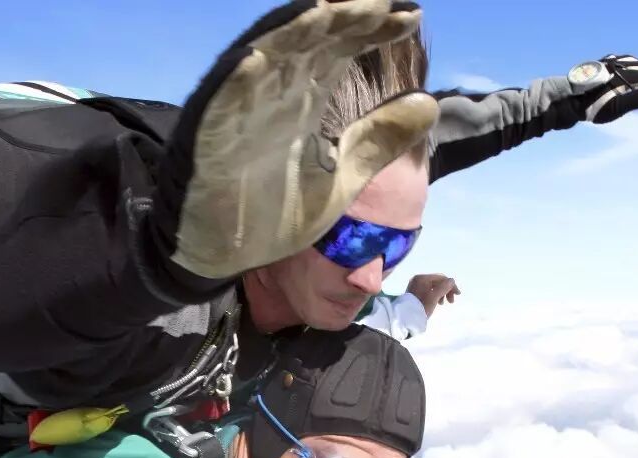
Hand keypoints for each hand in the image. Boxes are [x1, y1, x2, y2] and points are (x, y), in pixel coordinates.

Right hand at [152, 0, 438, 279]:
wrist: (224, 253)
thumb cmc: (273, 211)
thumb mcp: (341, 179)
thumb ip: (377, 141)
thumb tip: (429, 103)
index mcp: (304, 98)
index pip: (341, 48)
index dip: (372, 29)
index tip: (411, 18)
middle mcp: (273, 94)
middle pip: (307, 40)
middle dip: (341, 18)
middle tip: (378, 3)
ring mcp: (239, 113)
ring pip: (263, 59)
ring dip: (290, 33)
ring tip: (323, 8)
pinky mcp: (207, 140)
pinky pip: (218, 105)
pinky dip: (234, 82)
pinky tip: (255, 59)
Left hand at [407, 274, 459, 318]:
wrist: (406, 318)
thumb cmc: (421, 307)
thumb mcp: (434, 297)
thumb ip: (444, 287)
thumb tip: (452, 280)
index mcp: (422, 278)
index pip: (441, 278)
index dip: (451, 285)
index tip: (458, 295)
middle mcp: (418, 279)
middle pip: (437, 282)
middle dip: (446, 290)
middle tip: (451, 302)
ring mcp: (415, 286)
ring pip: (433, 287)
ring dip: (441, 294)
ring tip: (442, 304)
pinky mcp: (415, 293)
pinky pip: (428, 291)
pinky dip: (435, 296)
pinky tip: (437, 303)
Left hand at [581, 55, 637, 123]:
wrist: (564, 101)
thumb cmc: (590, 107)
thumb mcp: (614, 107)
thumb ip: (634, 100)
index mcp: (622, 72)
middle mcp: (615, 64)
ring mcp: (605, 63)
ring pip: (629, 61)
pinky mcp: (597, 66)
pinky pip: (618, 62)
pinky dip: (629, 66)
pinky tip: (629, 73)